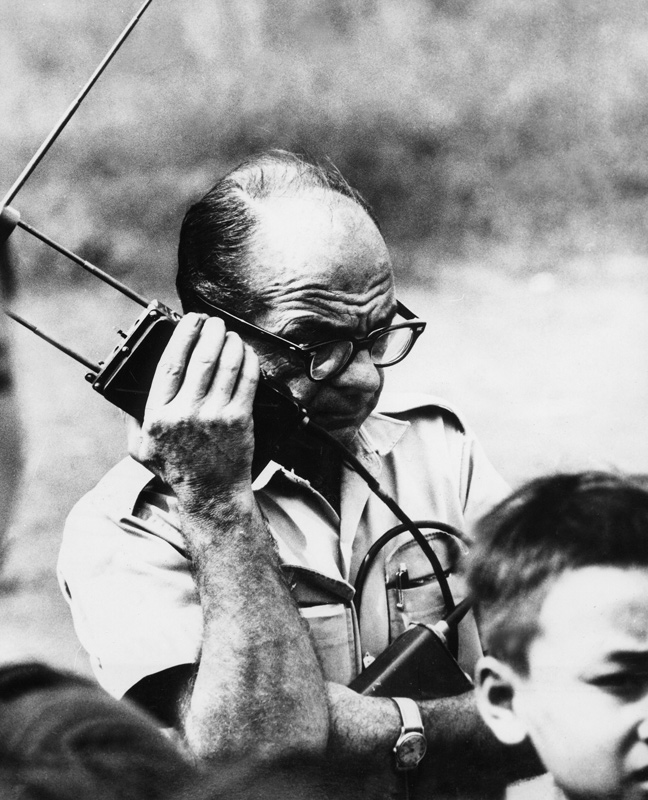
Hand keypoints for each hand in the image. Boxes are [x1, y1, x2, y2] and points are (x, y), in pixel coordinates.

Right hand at [129, 313, 259, 504]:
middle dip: (210, 331)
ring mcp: (215, 416)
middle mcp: (186, 413)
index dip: (181, 335)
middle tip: (214, 322)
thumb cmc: (178, 472)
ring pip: (227, 365)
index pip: (170, 363)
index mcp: (159, 415)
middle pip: (202, 357)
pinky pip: (247, 381)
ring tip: (230, 335)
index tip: (189, 320)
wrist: (212, 496)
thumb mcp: (141, 450)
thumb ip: (131, 421)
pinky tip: (247, 353)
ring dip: (231, 342)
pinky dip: (249, 361)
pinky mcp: (239, 421)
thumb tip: (123, 395)